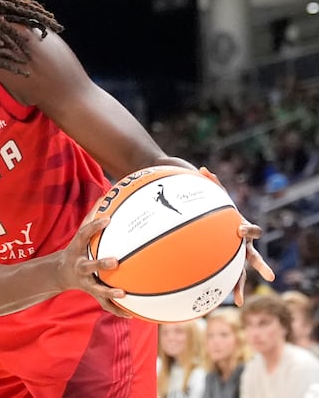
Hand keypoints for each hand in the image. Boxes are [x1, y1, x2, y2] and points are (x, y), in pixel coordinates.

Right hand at [57, 216, 131, 317]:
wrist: (60, 274)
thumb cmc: (77, 250)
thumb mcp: (80, 235)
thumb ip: (92, 217)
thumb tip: (106, 195)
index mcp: (77, 250)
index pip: (83, 235)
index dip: (94, 227)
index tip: (107, 219)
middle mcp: (80, 267)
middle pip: (89, 266)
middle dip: (101, 264)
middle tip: (116, 261)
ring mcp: (86, 282)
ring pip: (97, 289)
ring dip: (109, 293)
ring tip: (123, 294)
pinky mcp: (92, 294)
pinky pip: (105, 305)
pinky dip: (117, 310)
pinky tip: (132, 314)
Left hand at [199, 167, 274, 304]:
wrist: (221, 225)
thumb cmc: (218, 212)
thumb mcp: (217, 200)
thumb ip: (213, 185)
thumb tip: (203, 168)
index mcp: (242, 230)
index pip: (251, 231)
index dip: (247, 230)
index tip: (240, 230)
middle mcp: (244, 246)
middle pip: (254, 257)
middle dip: (260, 266)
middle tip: (269, 276)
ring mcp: (238, 258)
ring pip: (242, 274)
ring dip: (240, 287)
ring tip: (238, 301)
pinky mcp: (229, 265)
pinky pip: (229, 279)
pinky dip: (231, 290)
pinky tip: (233, 303)